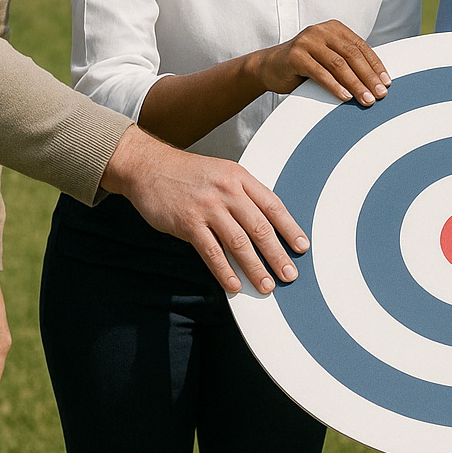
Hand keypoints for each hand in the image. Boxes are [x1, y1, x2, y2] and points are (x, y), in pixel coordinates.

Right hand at [102, 125, 309, 294]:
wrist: (150, 167)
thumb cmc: (189, 173)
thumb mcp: (223, 173)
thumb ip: (243, 195)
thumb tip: (266, 224)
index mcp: (240, 178)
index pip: (273, 206)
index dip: (290, 228)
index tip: (301, 247)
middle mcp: (228, 191)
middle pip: (260, 228)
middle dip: (277, 255)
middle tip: (289, 275)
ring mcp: (208, 208)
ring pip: (239, 243)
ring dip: (255, 268)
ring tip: (266, 285)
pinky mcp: (188, 223)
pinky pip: (211, 252)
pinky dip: (224, 271)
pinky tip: (235, 285)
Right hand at [250, 20, 390, 105]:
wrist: (269, 66)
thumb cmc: (305, 65)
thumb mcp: (328, 58)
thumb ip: (348, 62)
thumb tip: (377, 81)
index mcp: (334, 28)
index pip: (361, 46)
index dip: (375, 65)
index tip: (387, 82)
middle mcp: (321, 30)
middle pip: (352, 55)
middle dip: (368, 76)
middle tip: (380, 94)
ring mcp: (307, 41)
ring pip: (338, 64)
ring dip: (355, 84)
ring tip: (366, 99)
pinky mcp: (295, 55)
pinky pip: (320, 72)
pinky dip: (334, 86)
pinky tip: (345, 97)